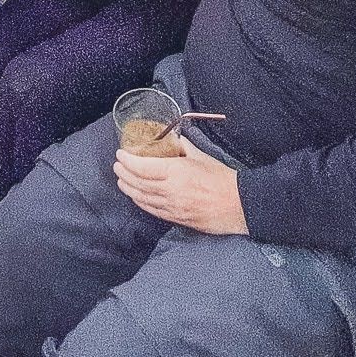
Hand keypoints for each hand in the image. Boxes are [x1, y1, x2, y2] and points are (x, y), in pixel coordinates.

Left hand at [114, 138, 248, 233]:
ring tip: (121, 180)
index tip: (120, 154)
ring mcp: (172, 207)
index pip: (142, 166)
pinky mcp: (177, 219)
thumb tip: (172, 137)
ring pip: (142, 198)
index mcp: (175, 172)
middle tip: (117, 166)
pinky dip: (141, 202)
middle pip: (138, 183)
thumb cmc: (222, 179)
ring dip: (128, 188)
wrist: (238, 205)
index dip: (127, 160)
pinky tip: (136, 197)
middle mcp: (170, 191)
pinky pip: (152, 210)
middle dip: (124, 174)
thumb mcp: (201, 156)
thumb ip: (183, 146)